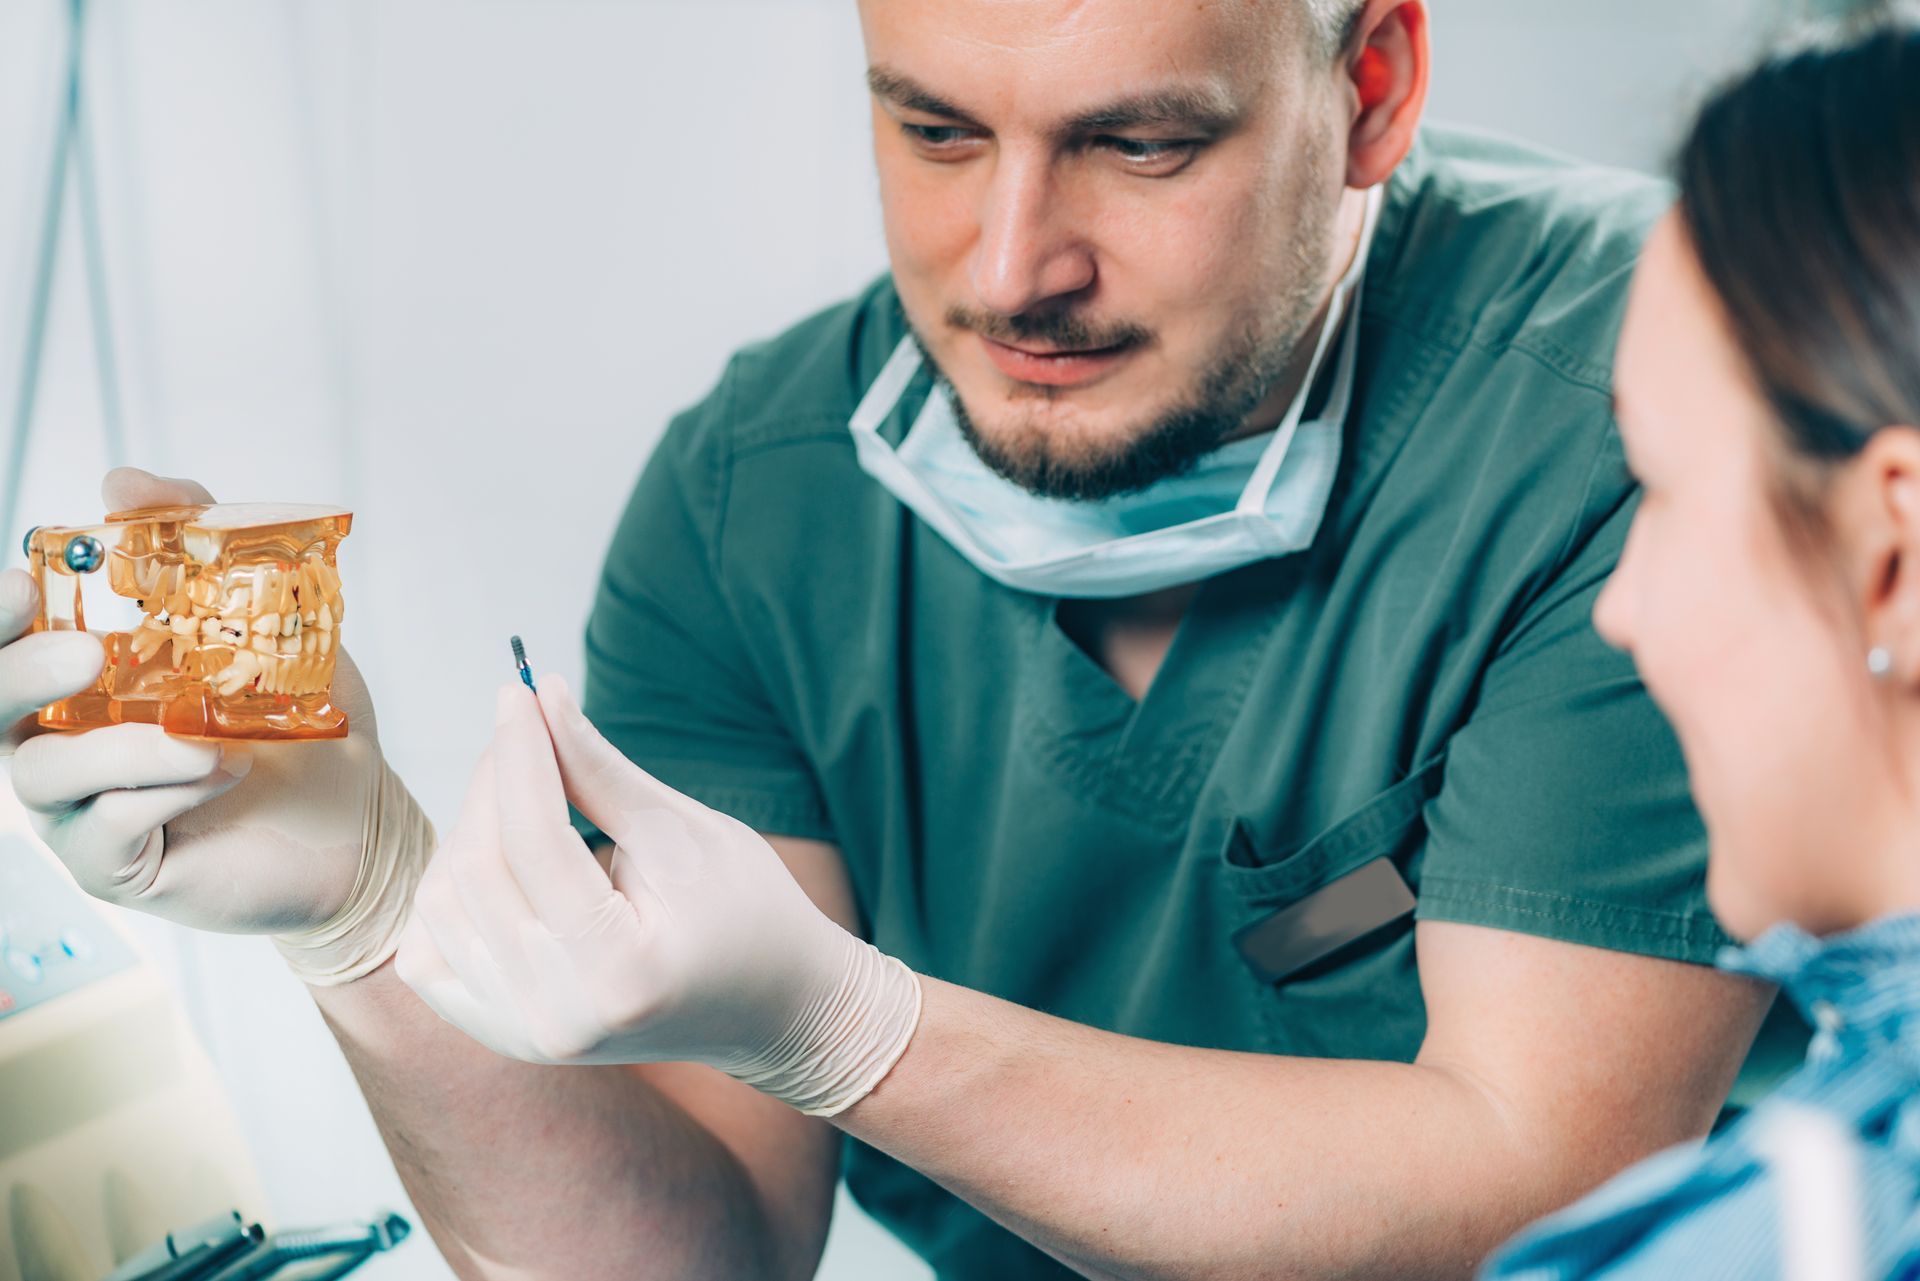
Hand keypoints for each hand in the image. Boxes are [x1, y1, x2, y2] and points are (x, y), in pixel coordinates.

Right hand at [3, 468, 433, 982]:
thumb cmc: (301, 725)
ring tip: (209, 738)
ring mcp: (82, 810)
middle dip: (20, 672)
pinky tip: (222, 773)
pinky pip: (105, 828)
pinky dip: (165, 792)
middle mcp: (64, 743)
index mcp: (84, 683)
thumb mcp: (268, 618)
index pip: (6, 643)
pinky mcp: (116, 866)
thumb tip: (123, 480)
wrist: (362, 818)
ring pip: (43, 774)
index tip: (20, 580)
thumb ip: (200, 542)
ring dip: (127, 748)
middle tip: (88, 653)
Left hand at [395, 677, 921, 1116]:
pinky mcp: (506, 1037)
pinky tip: (499, 860)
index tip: (520, 691)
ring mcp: (524, 1038)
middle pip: (477, 869)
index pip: (534, 842)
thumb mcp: (685, 832)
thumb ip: (601, 771)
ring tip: (525, 794)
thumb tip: (540, 696)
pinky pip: (433, 952)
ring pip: (441, 906)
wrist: (776, 1008)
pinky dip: (452, 893)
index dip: (522, 753)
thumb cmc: (749, 912)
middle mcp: (558, 1018)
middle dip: (494, 782)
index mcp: (621, 972)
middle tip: (527, 729)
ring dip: (471, 831)